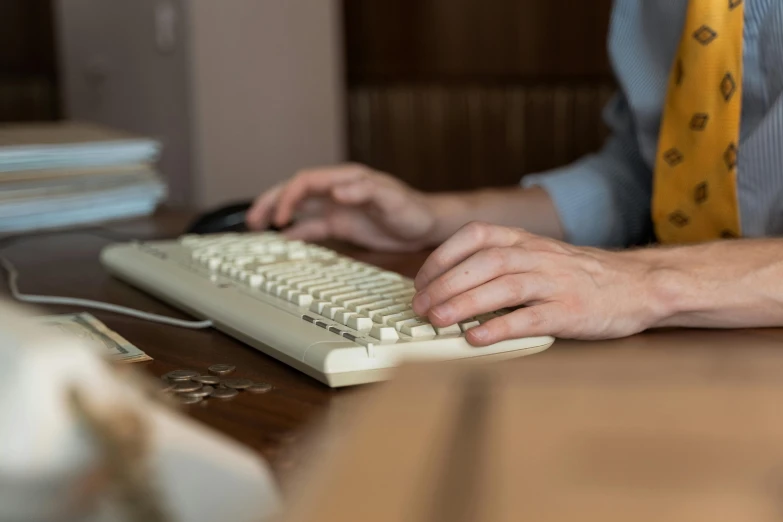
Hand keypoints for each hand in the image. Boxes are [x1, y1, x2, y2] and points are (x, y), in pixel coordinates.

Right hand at [246, 164, 436, 251]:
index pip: (307, 181)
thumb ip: (366, 191)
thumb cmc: (413, 209)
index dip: (289, 196)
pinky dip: (295, 233)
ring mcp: (336, 207)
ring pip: (298, 208)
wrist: (427, 225)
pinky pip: (311, 227)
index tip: (282, 216)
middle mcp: (337, 190)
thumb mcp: (393, 200)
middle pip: (295, 191)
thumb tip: (338, 189)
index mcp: (346, 179)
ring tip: (256, 226)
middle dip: (272, 201)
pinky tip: (282, 241)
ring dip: (277, 214)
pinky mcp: (340, 224)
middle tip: (253, 219)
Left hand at [411, 222, 663, 344]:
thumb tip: (448, 284)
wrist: (639, 284)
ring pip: (503, 286)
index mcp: (525, 240)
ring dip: (465, 303)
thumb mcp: (538, 255)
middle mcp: (537, 257)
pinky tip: (477, 339)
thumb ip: (500, 262)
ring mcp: (556, 283)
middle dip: (445, 284)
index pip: (474, 237)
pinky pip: (531, 318)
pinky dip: (500, 328)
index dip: (441, 257)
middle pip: (483, 263)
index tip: (420, 281)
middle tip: (420, 307)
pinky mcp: (571, 311)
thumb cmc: (579, 274)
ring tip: (437, 321)